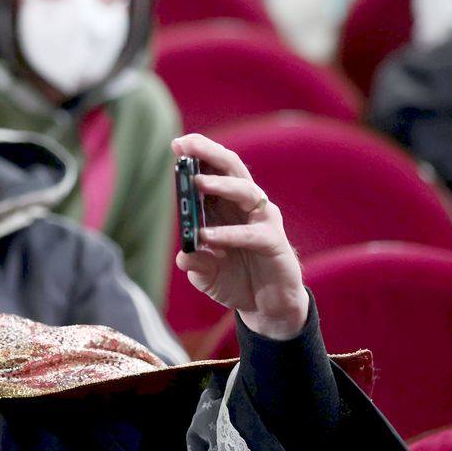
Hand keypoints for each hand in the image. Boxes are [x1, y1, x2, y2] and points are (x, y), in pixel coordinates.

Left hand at [172, 134, 308, 339]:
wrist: (267, 307)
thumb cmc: (235, 281)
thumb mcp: (206, 273)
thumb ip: (195, 263)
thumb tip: (185, 256)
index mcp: (226, 206)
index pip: (214, 171)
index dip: (198, 155)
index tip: (176, 143)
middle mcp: (246, 207)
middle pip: (231, 169)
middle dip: (209, 154)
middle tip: (186, 145)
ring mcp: (263, 222)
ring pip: (246, 191)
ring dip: (220, 184)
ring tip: (196, 182)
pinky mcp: (275, 243)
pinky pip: (251, 234)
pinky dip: (228, 234)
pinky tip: (207, 236)